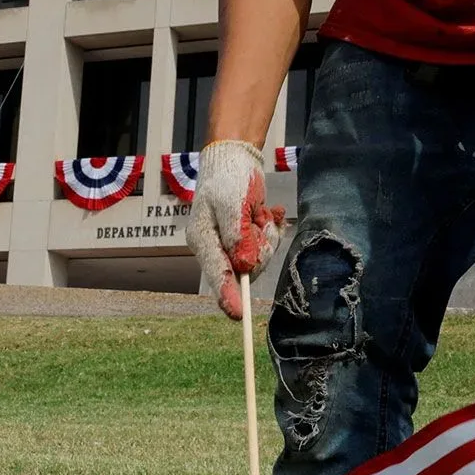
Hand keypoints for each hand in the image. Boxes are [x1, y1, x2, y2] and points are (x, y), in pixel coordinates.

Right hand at [188, 139, 284, 319]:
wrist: (234, 159)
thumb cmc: (229, 178)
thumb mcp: (233, 202)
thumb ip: (238, 235)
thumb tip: (245, 266)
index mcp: (203, 240)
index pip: (217, 273)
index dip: (228, 295)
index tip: (238, 314)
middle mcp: (214, 248)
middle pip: (245, 268)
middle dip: (261, 246)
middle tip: (261, 221)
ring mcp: (229, 245)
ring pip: (258, 258)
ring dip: (268, 235)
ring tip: (262, 213)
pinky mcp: (243, 240)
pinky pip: (264, 247)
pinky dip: (271, 230)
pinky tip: (267, 212)